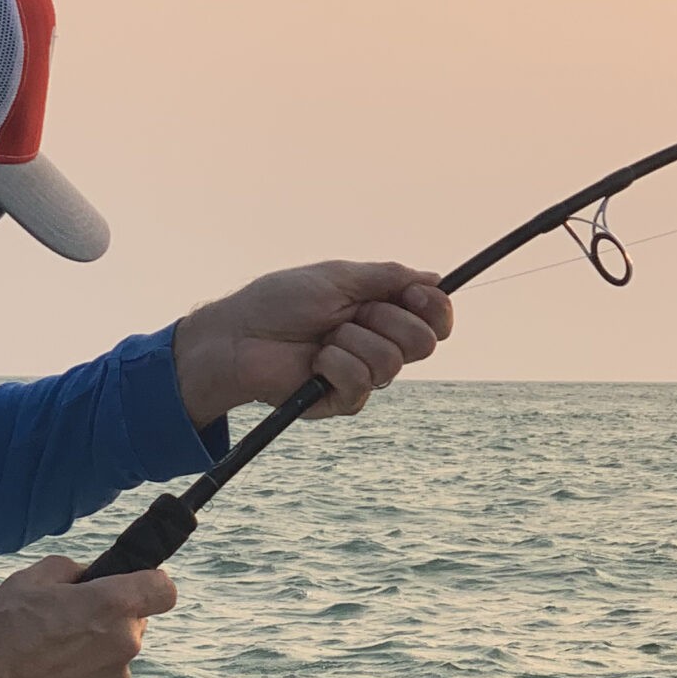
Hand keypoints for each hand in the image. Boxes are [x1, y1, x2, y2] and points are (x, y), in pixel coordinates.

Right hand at [0, 554, 177, 677]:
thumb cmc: (2, 633)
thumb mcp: (30, 579)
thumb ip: (72, 569)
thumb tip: (88, 576)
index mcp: (113, 604)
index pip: (164, 588)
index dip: (150, 583)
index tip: (132, 585)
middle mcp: (124, 642)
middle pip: (136, 621)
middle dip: (111, 616)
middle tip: (70, 617)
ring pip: (118, 651)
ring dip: (97, 647)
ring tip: (54, 649)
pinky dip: (85, 674)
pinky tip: (52, 672)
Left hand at [172, 261, 452, 425]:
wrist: (241, 336)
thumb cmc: (281, 301)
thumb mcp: (339, 277)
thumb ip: (389, 277)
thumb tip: (435, 279)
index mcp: (382, 310)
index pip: (434, 318)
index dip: (435, 307)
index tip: (413, 293)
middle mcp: (379, 343)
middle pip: (424, 343)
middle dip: (388, 320)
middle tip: (351, 313)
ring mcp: (363, 374)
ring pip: (392, 362)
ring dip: (353, 340)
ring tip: (323, 337)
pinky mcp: (344, 400)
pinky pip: (362, 382)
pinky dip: (336, 364)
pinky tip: (314, 361)